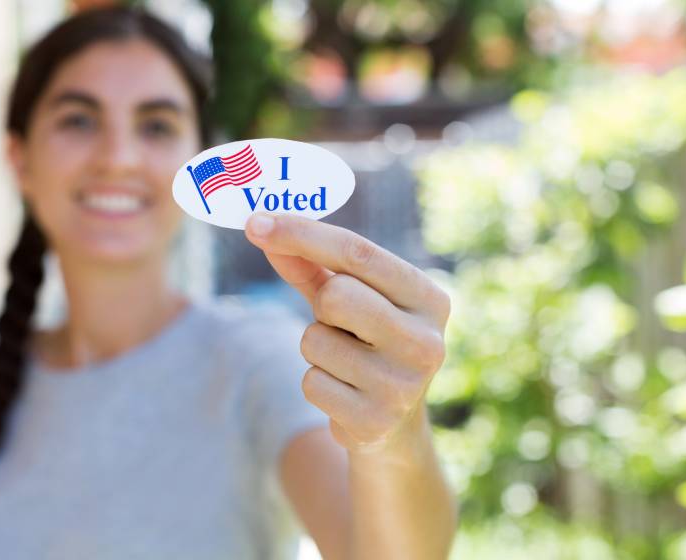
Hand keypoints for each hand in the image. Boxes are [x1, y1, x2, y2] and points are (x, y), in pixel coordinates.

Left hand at [244, 212, 450, 456]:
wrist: (394, 426)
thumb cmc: (367, 343)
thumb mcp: (349, 300)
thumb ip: (310, 266)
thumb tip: (263, 230)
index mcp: (429, 299)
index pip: (358, 252)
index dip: (302, 233)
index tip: (255, 222)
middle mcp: (427, 342)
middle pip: (336, 294)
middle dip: (321, 305)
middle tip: (338, 322)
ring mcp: (404, 386)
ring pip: (315, 341)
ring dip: (316, 348)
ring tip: (345, 362)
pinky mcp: (375, 422)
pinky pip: (312, 383)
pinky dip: (316, 382)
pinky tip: (344, 392)